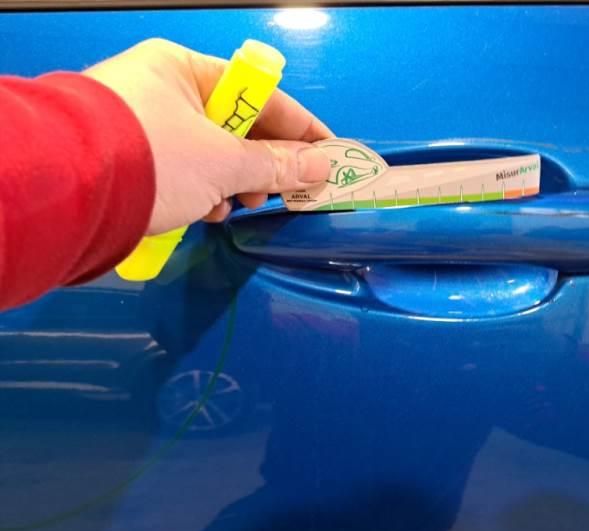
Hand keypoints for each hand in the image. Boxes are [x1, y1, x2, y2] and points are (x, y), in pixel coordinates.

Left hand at [85, 38, 332, 234]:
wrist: (69, 193)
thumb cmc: (153, 158)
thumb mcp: (224, 161)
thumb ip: (276, 165)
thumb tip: (319, 167)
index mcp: (184, 69)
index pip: (260, 94)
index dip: (300, 127)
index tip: (328, 153)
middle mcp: (162, 89)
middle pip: (235, 125)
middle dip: (263, 162)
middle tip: (281, 190)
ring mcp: (143, 124)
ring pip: (210, 152)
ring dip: (232, 182)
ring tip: (237, 204)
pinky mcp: (129, 158)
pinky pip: (182, 169)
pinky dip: (201, 191)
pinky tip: (204, 211)